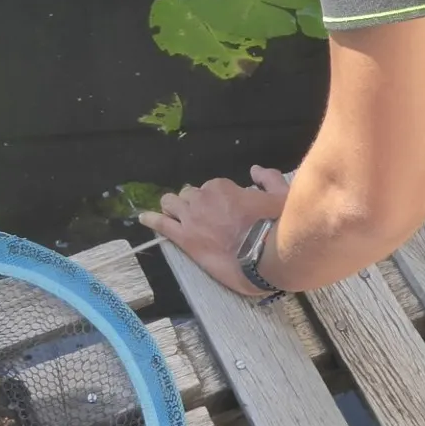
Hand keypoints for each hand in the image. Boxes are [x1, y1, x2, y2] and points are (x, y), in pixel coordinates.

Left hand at [140, 166, 289, 296]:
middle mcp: (202, 198)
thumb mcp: (281, 195)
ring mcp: (191, 219)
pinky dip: (152, 220)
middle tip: (201, 216)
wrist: (265, 254)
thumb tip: (255, 170)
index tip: (223, 209)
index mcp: (222, 187)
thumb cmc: (276, 225)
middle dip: (193, 203)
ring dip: (172, 207)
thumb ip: (268, 178)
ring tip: (172, 213)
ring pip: (171, 204)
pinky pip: (161, 225)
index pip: (210, 187)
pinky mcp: (185, 239)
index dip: (215, 199)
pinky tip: (144, 218)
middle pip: (189, 195)